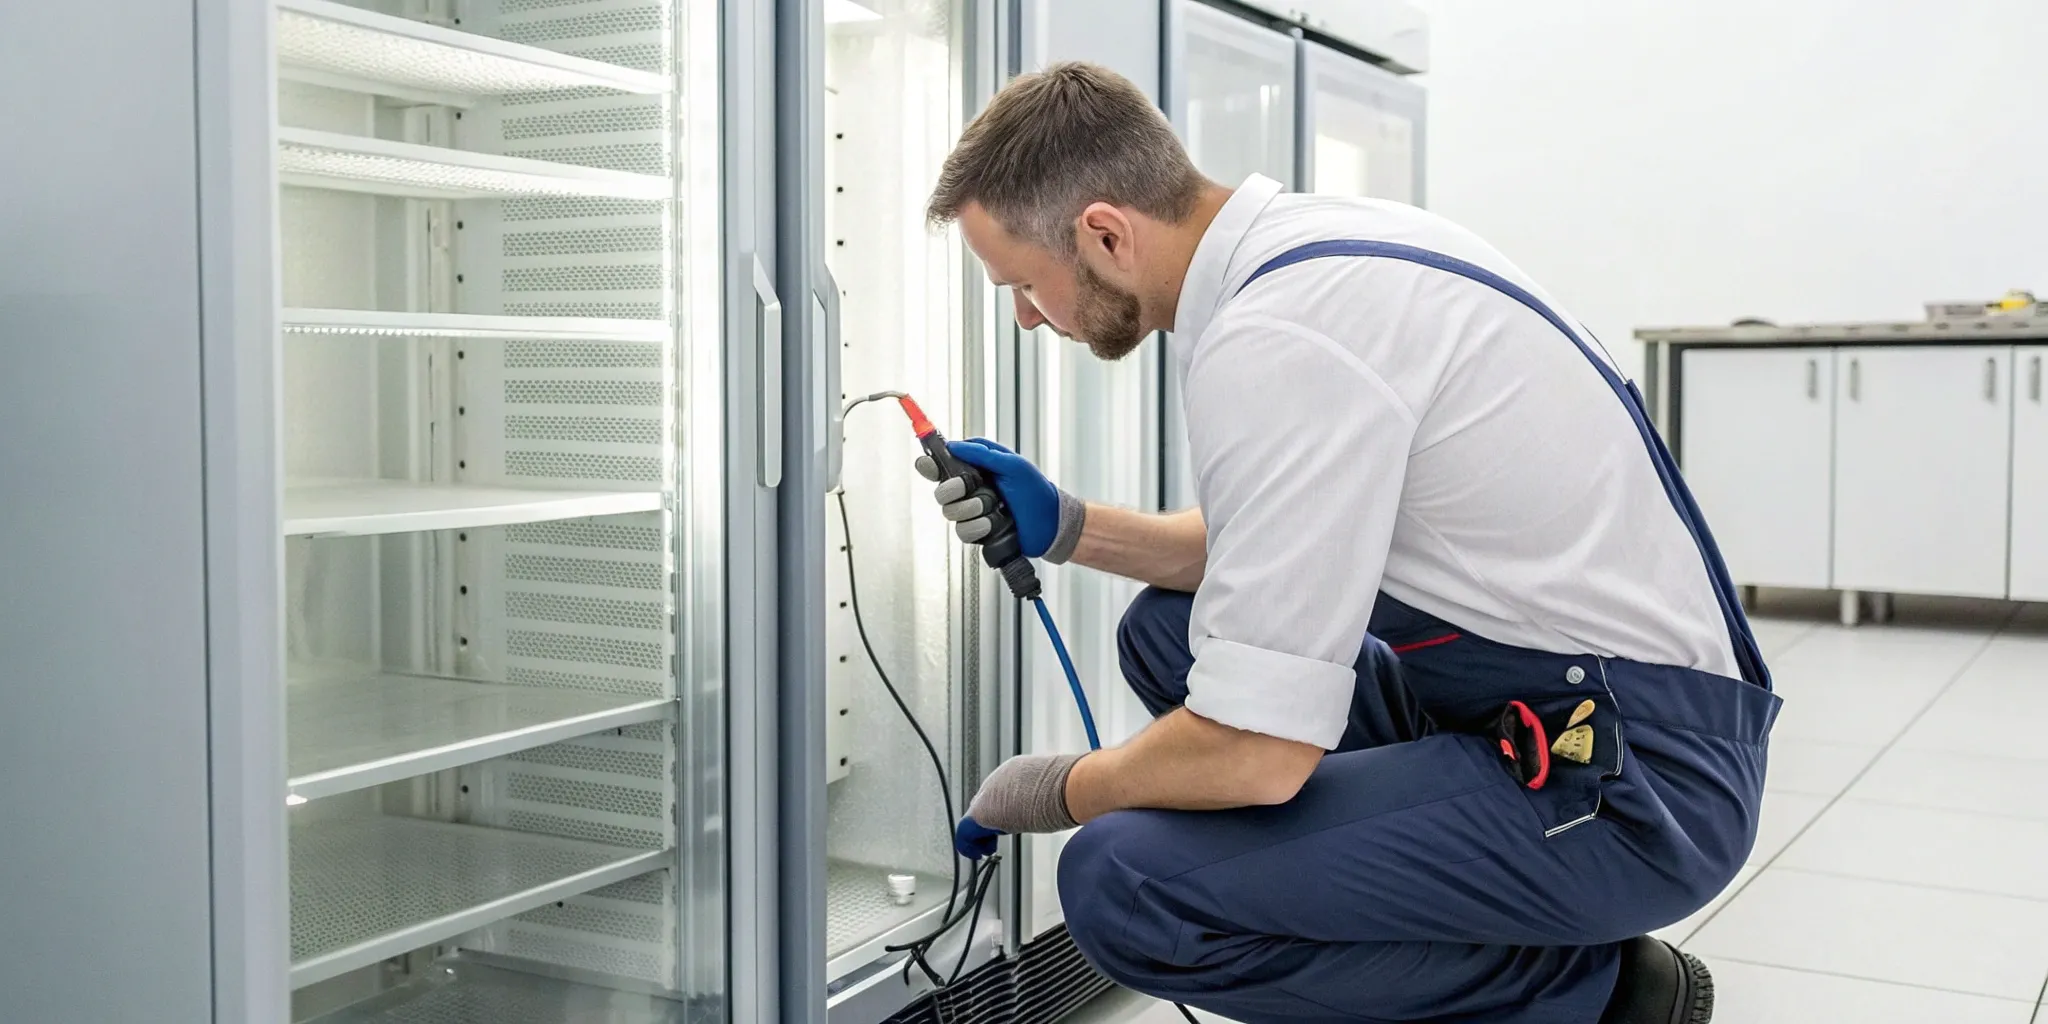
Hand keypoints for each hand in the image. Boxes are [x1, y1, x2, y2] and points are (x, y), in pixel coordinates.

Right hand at [914, 438, 1084, 562]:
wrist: (1050, 523)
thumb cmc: (1035, 490)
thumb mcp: (1013, 465)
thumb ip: (983, 453)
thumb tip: (954, 445)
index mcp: (976, 469)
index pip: (944, 464)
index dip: (930, 464)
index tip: (927, 464)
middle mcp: (970, 490)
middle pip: (940, 490)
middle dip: (952, 489)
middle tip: (967, 487)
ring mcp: (972, 512)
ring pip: (949, 512)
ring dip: (971, 509)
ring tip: (994, 507)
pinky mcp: (977, 531)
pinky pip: (962, 531)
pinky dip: (978, 526)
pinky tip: (993, 524)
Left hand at [955, 752, 1083, 861]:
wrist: (1068, 787)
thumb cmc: (1071, 789)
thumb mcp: (1058, 791)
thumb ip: (1049, 797)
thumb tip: (1065, 807)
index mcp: (1016, 769)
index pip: (999, 792)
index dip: (1001, 812)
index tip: (1005, 827)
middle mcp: (998, 778)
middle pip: (982, 804)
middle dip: (988, 825)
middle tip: (995, 841)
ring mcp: (988, 794)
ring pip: (974, 818)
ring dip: (980, 836)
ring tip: (988, 848)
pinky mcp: (983, 813)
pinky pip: (966, 832)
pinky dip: (970, 845)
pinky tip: (979, 853)